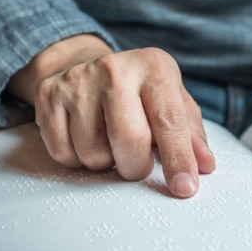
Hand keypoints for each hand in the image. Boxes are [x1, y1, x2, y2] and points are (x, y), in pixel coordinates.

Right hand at [7, 35, 214, 197]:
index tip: (184, 187)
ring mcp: (77, 80)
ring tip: (109, 141)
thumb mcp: (172, 100)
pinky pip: (63, 153)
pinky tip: (85, 138)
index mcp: (154, 68)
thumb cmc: (138, 90)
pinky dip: (77, 159)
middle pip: (129, 140)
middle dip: (135, 166)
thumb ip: (190, 133)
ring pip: (93, 153)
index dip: (179, 159)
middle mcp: (115, 69)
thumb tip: (204, 165)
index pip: (170, 121)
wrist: (85, 63)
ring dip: (105, 162)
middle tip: (136, 162)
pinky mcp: (48, 94)